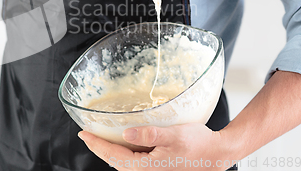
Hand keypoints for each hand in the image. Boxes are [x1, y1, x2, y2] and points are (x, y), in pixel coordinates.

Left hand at [78, 123, 234, 169]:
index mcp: (146, 167)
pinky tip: (122, 142)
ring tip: (99, 137)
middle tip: (86, 134)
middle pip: (115, 161)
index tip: (83, 134)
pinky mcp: (157, 168)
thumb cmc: (198, 145)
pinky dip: (123, 152)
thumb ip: (148, 134)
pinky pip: (133, 161)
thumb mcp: (172, 135)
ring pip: (123, 162)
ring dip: (110, 150)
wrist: (217, 154)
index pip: (113, 156)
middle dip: (100, 147)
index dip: (97, 144)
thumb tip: (125, 134)